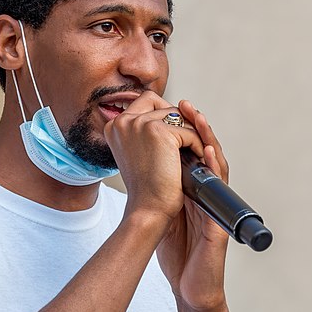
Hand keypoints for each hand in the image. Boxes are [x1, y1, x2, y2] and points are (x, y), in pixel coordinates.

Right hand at [103, 92, 204, 221]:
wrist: (148, 209)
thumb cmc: (147, 187)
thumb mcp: (139, 152)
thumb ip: (145, 130)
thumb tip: (175, 109)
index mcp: (114, 125)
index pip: (145, 102)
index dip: (163, 115)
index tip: (174, 137)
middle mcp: (123, 120)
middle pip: (161, 103)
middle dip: (178, 121)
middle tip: (187, 142)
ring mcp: (140, 124)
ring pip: (178, 117)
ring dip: (190, 134)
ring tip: (192, 153)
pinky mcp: (159, 131)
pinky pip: (189, 131)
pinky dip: (197, 145)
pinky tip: (196, 160)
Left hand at [157, 100, 229, 311]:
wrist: (187, 278)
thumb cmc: (176, 246)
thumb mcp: (162, 208)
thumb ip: (157, 184)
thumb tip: (135, 159)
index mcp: (191, 185)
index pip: (189, 150)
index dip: (182, 128)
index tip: (169, 107)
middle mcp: (204, 189)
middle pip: (204, 150)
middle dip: (195, 125)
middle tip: (185, 104)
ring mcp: (213, 202)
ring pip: (216, 163)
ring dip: (207, 138)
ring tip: (197, 117)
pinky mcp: (219, 218)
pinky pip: (220, 189)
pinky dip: (215, 167)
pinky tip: (207, 151)